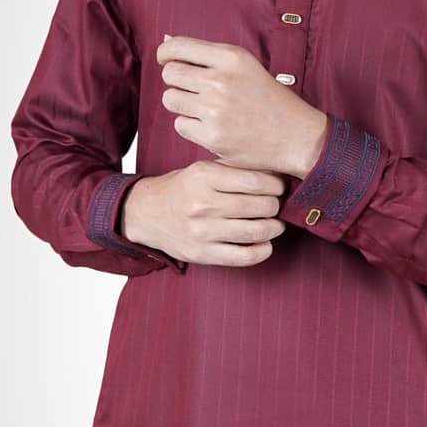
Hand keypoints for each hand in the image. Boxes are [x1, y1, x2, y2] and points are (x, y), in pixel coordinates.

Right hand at [122, 160, 288, 267]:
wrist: (145, 213)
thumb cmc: (182, 188)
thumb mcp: (202, 169)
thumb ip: (234, 170)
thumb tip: (276, 174)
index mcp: (203, 177)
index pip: (255, 181)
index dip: (276, 185)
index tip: (280, 187)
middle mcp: (202, 204)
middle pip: (259, 207)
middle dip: (276, 206)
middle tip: (278, 205)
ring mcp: (201, 231)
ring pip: (255, 232)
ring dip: (274, 228)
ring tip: (275, 224)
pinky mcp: (201, 254)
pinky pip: (244, 256)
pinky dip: (263, 251)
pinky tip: (265, 243)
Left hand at [154, 34, 329, 178]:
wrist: (296, 136)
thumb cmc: (268, 98)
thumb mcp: (243, 65)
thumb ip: (205, 54)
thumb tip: (165, 39)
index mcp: (231, 57)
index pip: (177, 47)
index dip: (164, 53)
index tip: (166, 60)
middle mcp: (221, 81)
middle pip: (170, 73)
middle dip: (176, 81)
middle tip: (193, 89)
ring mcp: (216, 110)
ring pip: (170, 99)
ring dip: (181, 104)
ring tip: (203, 108)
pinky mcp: (213, 136)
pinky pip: (179, 124)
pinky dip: (191, 126)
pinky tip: (211, 125)